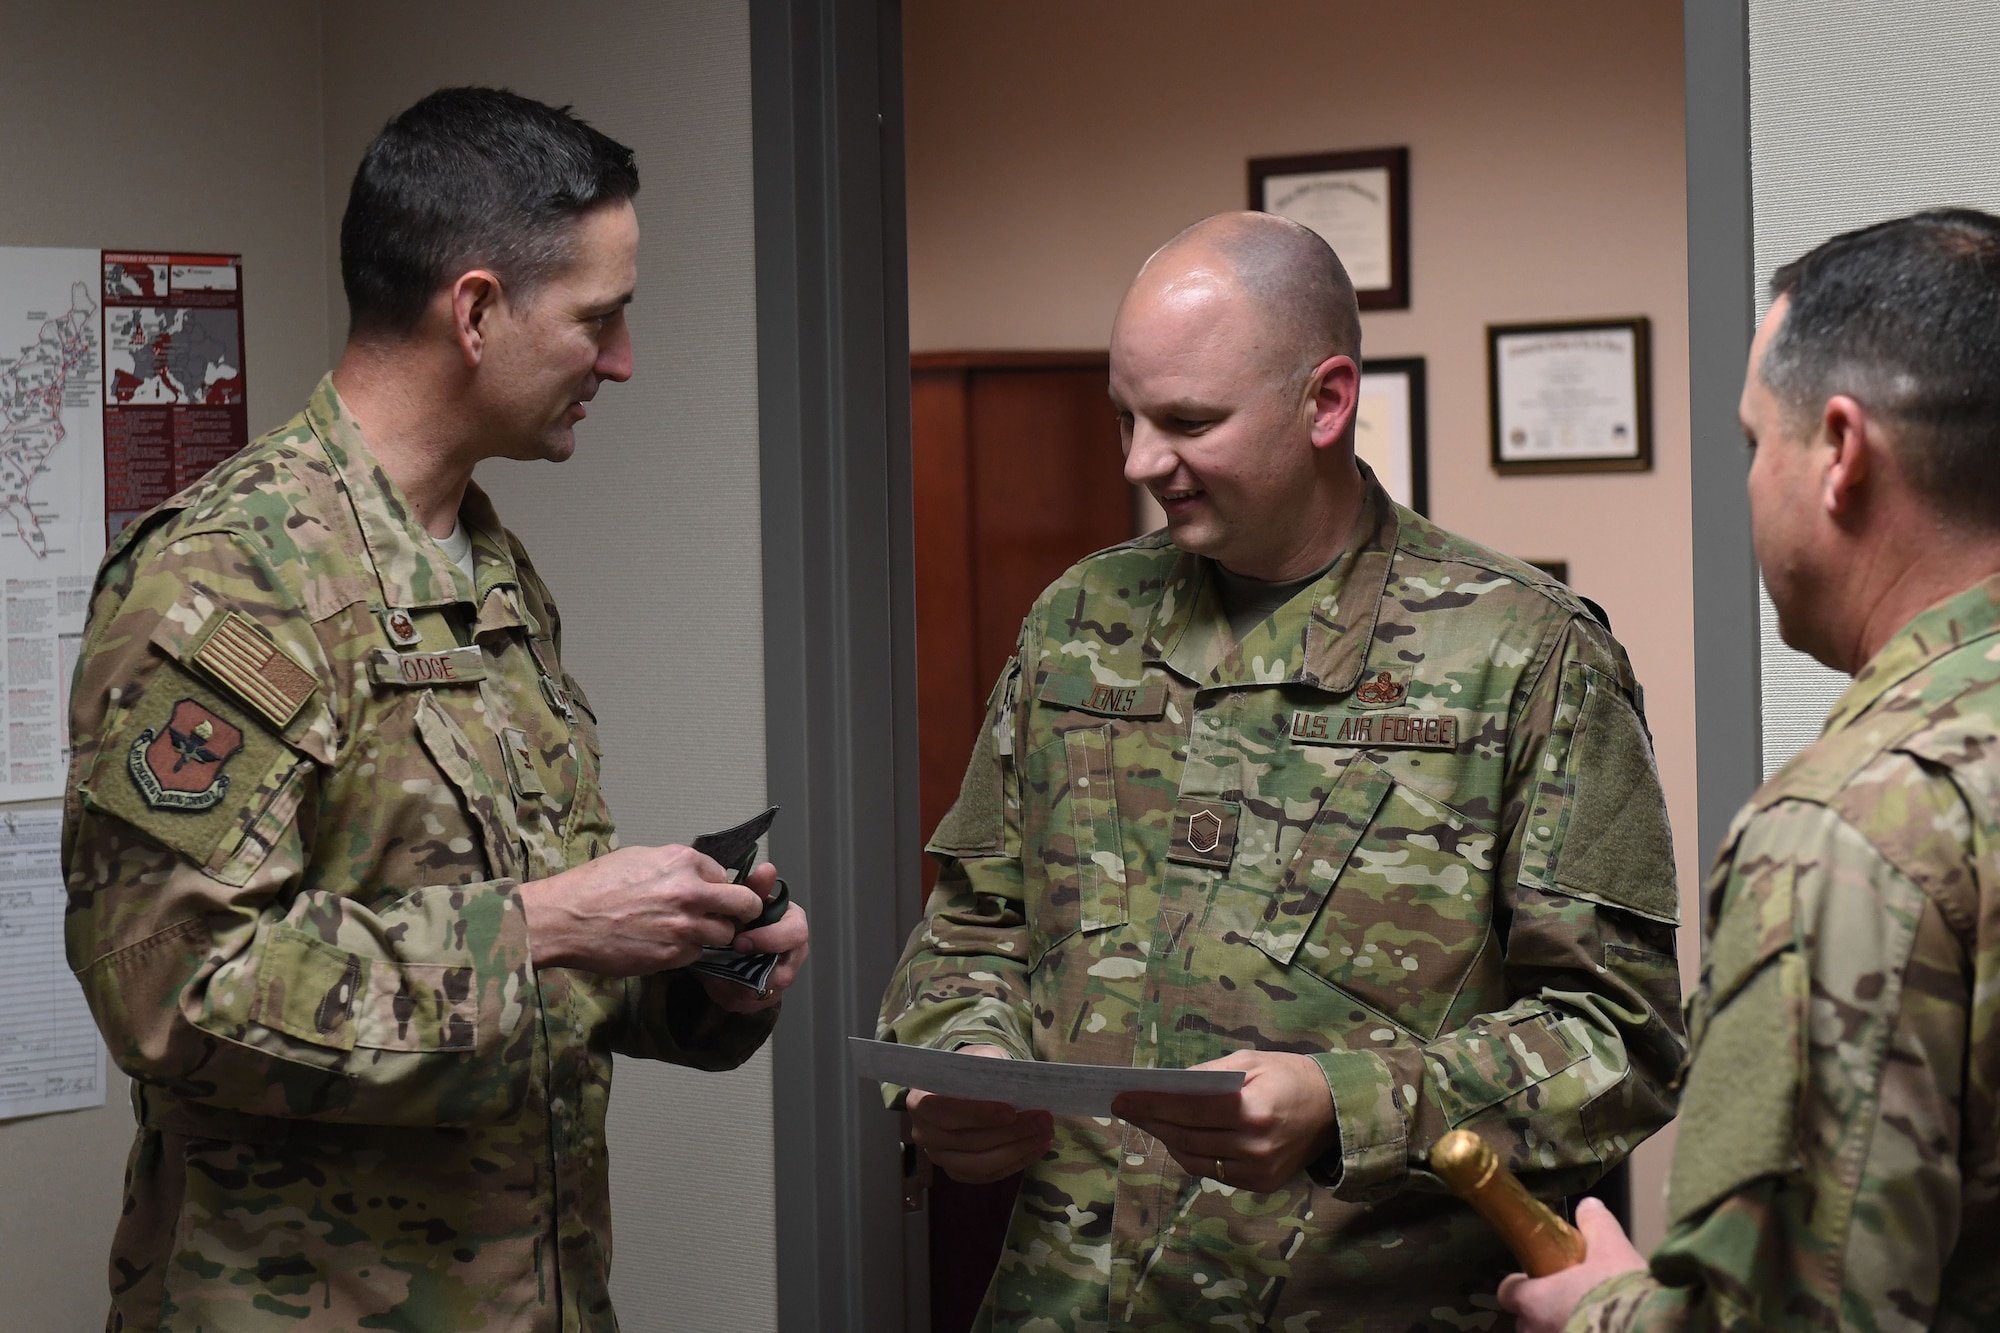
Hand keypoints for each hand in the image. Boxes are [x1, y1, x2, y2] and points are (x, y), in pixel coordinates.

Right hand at [520, 843, 762, 973]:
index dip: (719, 887)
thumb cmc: (594, 885)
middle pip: (744, 905)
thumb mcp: (639, 858)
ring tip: (688, 933)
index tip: (713, 895)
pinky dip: (688, 952)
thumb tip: (698, 876)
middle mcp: (691, 893)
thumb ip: (676, 867)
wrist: (565, 919)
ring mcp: (684, 927)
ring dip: (713, 935)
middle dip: (742, 911)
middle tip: (733, 917)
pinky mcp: (673, 955)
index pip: (725, 875)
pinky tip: (665, 945)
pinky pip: (697, 955)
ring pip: (724, 935)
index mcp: (683, 862)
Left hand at [699, 863, 809, 1012]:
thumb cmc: (739, 919)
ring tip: (716, 975)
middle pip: (787, 972)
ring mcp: (781, 976)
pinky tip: (716, 984)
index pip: (796, 934)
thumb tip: (768, 869)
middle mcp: (793, 953)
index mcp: (792, 925)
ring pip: (767, 993)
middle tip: (728, 965)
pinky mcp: (766, 996)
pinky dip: (732, 996)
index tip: (740, 941)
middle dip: (756, 972)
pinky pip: (752, 1004)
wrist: (721, 942)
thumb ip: (753, 888)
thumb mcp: (741, 901)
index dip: (770, 939)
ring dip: (739, 986)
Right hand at [906, 1045, 1053, 1183]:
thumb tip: (1016, 1086)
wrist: (964, 1084)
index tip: (1011, 1111)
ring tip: (1045, 1134)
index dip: (978, 1114)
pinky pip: (988, 1175)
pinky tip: (1038, 1147)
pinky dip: (1016, 1162)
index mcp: (920, 1101)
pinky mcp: (957, 1171)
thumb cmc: (971, 1069)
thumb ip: (991, 1069)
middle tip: (1044, 1120)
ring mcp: (939, 1156)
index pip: (946, 1112)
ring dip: (1017, 1150)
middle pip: (967, 1141)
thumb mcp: (979, 1057)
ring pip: (979, 1163)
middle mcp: (924, 1133)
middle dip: (1010, 1133)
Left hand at [1110, 1049, 1337, 1191]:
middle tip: (1125, 1108)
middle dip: (1151, 1122)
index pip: (1188, 1110)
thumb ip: (1207, 1075)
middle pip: (1186, 1137)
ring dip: (1166, 1140)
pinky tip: (1177, 1138)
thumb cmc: (1288, 1077)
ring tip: (1147, 1121)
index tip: (1121, 1098)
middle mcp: (1253, 1146)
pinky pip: (1212, 1172)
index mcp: (1252, 1109)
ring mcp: (1257, 1170)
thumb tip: (1165, 1085)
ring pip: (1194, 1160)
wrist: (1332, 1111)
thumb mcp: (1249, 1061)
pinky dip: (1190, 1155)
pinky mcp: (1259, 1185)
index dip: (1151, 1105)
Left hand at [1496, 1197, 1646, 1332]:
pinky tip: (1598, 1328)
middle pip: (1527, 1319)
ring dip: (1559, 1325)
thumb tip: (1589, 1206)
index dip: (1520, 1284)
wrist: (1654, 1326)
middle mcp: (1538, 1330)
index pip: (1507, 1292)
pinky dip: (1577, 1332)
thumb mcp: (1611, 1248)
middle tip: (1567, 1297)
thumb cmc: (1623, 1293)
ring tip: (1585, 1314)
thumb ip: (1595, 1224)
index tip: (1539, 1276)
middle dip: (1542, 1310)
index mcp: (1536, 1300)